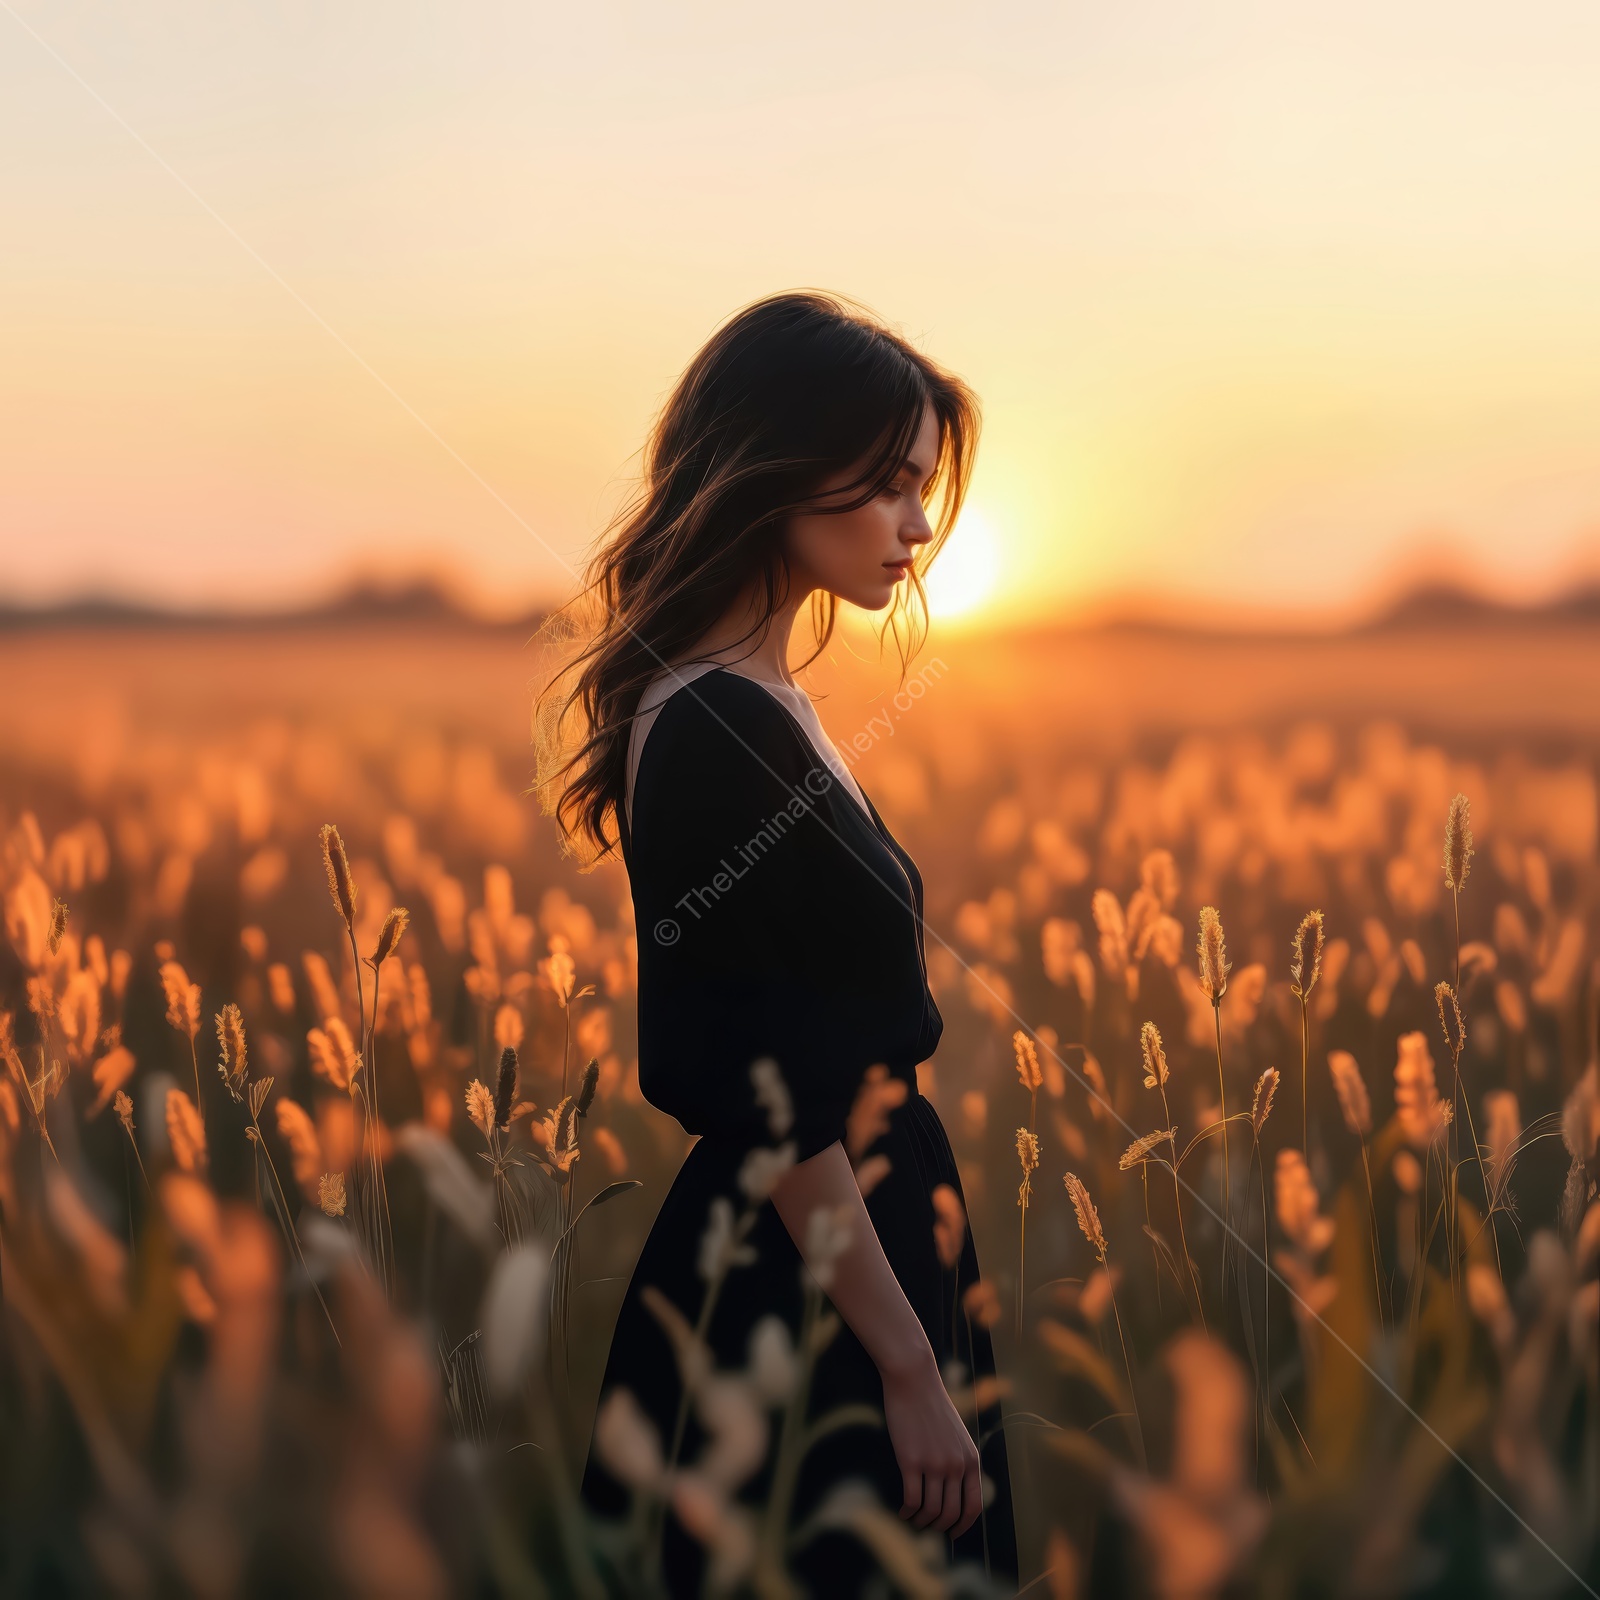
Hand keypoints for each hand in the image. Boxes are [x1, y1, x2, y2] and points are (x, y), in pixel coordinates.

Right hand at [879, 1353, 983, 1537]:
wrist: (913, 1379)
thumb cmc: (932, 1405)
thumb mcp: (957, 1434)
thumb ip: (960, 1460)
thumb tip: (955, 1492)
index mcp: (971, 1458)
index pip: (974, 1506)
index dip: (963, 1525)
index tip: (952, 1534)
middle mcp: (956, 1464)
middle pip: (950, 1513)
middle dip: (939, 1528)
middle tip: (927, 1528)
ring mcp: (934, 1463)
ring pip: (930, 1511)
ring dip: (921, 1522)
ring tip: (912, 1520)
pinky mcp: (910, 1460)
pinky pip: (911, 1500)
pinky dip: (907, 1512)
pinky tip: (902, 1510)